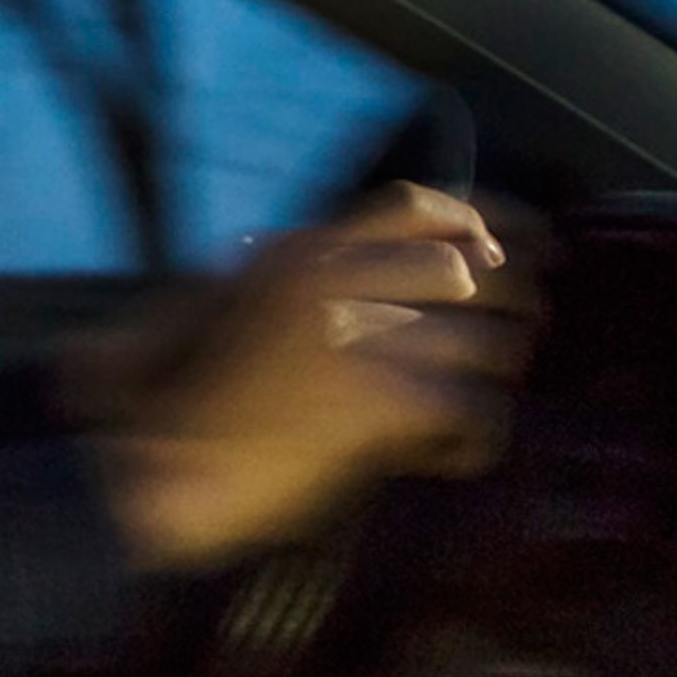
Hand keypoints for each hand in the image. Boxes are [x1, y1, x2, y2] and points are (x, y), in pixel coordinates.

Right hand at [81, 183, 540, 572]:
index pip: (414, 207)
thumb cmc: (169, 399)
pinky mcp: (372, 405)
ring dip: (495, 374)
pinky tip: (458, 452)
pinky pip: (466, 411)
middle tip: (524, 330)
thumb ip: (260, 270)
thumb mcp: (207, 301)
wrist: (153, 469)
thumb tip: (297, 250)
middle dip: (509, 303)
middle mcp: (334, 281)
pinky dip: (474, 437)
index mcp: (298, 251)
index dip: (478, 223)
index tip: (509, 248)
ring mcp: (357, 340)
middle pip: (467, 272)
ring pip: (480, 342)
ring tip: (485, 397)